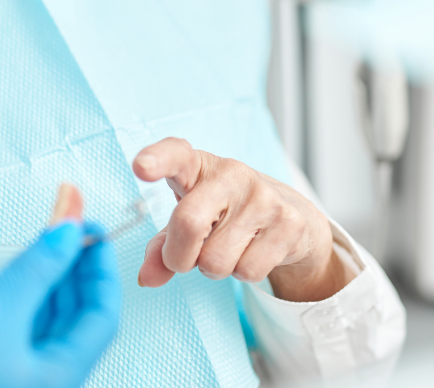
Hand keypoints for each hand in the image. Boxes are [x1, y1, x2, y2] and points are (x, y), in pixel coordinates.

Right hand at [0, 220, 121, 387]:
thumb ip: (38, 268)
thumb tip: (70, 230)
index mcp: (56, 379)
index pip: (102, 317)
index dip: (100, 268)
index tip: (93, 229)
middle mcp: (43, 383)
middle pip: (77, 318)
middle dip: (72, 267)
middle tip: (66, 226)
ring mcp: (16, 379)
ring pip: (48, 322)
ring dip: (48, 279)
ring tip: (43, 240)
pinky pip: (22, 330)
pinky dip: (25, 297)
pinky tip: (18, 272)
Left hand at [133, 137, 350, 301]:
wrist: (291, 216)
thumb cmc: (226, 214)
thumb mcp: (190, 220)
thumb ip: (162, 246)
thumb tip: (147, 278)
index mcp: (198, 166)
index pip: (176, 154)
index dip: (158, 159)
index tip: (141, 166)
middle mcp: (232, 173)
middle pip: (188, 224)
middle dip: (179, 257)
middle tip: (187, 258)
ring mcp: (264, 196)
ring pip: (216, 260)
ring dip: (215, 268)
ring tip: (229, 247)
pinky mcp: (289, 222)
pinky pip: (247, 271)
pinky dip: (243, 273)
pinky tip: (253, 251)